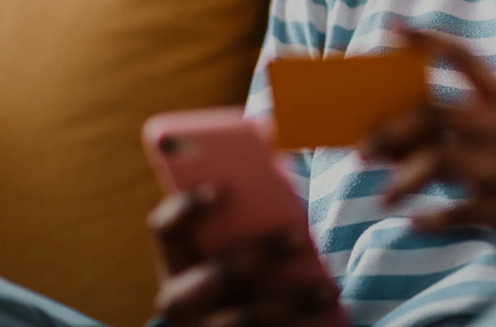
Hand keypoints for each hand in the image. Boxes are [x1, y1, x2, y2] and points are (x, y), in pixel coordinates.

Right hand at [148, 186, 343, 326]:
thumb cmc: (235, 271)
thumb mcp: (225, 250)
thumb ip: (242, 221)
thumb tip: (282, 181)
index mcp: (174, 261)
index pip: (166, 228)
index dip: (188, 206)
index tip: (221, 187)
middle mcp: (177, 299)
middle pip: (216, 275)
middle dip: (259, 254)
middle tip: (298, 237)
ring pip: (245, 318)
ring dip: (291, 303)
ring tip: (328, 290)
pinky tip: (326, 316)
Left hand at [359, 27, 495, 261]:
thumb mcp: (489, 138)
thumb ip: (442, 130)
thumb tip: (376, 134)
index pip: (463, 56)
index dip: (425, 41)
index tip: (389, 30)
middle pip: (434, 115)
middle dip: (388, 131)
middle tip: (358, 152)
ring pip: (440, 161)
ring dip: (402, 180)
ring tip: (383, 198)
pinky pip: (461, 210)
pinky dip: (430, 218)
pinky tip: (412, 222)